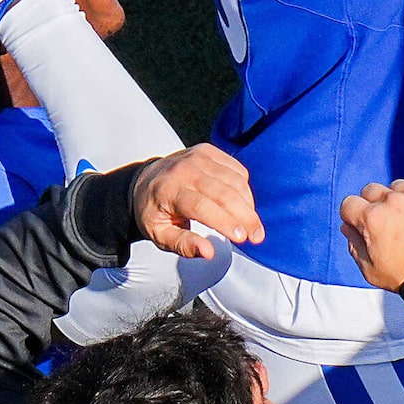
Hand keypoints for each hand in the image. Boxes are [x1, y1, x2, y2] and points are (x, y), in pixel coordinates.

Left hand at [134, 145, 262, 258]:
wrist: (144, 179)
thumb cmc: (154, 212)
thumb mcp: (158, 235)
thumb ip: (182, 245)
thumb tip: (209, 253)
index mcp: (168, 192)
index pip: (202, 206)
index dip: (225, 222)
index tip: (242, 238)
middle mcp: (184, 170)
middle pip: (224, 193)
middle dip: (245, 216)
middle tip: (258, 236)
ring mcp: (198, 157)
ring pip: (235, 181)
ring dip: (248, 204)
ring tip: (252, 224)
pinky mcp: (208, 151)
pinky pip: (237, 169)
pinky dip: (245, 189)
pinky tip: (243, 204)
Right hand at [339, 179, 403, 290]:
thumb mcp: (370, 268)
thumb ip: (354, 244)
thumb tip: (348, 226)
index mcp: (373, 217)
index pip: (349, 203)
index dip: (352, 215)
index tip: (360, 225)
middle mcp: (395, 200)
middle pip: (372, 190)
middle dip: (372, 204)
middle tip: (383, 223)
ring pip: (399, 186)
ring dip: (398, 199)